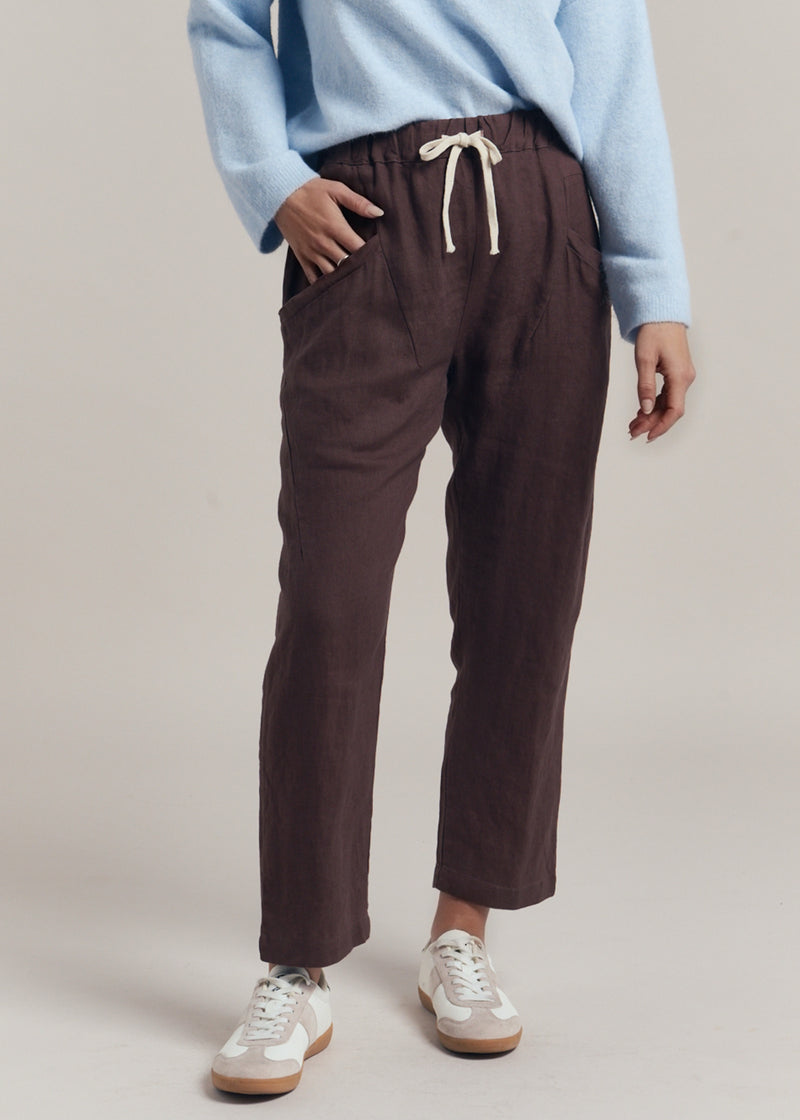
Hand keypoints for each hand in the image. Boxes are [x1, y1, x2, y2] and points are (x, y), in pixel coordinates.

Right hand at [274, 177, 384, 284]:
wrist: (280, 195)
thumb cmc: (310, 191)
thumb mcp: (336, 190)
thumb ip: (358, 202)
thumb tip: (379, 212)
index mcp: (335, 227)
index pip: (358, 248)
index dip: (371, 253)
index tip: (378, 255)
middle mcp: (324, 243)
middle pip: (347, 264)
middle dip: (359, 267)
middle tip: (371, 271)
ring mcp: (312, 252)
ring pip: (332, 274)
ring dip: (343, 277)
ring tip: (355, 280)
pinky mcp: (302, 257)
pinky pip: (313, 278)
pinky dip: (324, 284)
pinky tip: (334, 286)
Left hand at [629, 322, 696, 441]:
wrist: (662, 314)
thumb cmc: (653, 333)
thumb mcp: (644, 360)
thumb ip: (645, 386)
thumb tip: (645, 409)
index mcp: (679, 376)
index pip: (674, 410)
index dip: (661, 426)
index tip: (647, 436)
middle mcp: (685, 378)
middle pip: (670, 410)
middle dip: (652, 423)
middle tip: (631, 433)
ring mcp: (682, 376)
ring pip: (668, 404)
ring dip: (651, 416)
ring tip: (632, 425)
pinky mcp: (676, 373)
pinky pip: (667, 395)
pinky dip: (654, 405)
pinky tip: (640, 412)